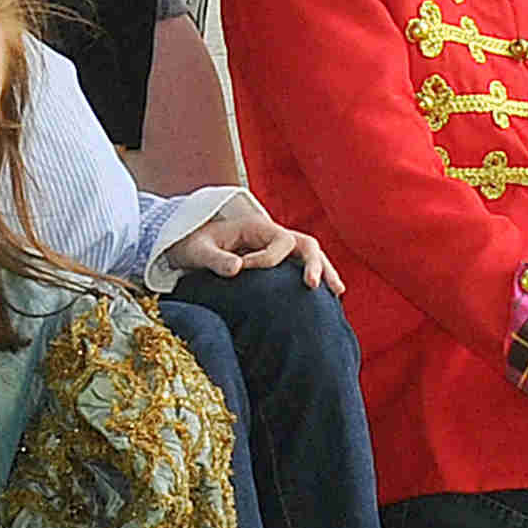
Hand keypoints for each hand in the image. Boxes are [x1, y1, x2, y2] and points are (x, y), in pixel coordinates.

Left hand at [171, 197, 343, 292]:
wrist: (190, 246)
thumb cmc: (193, 245)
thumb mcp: (197, 250)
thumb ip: (215, 259)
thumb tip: (238, 268)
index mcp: (256, 227)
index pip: (279, 240)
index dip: (267, 259)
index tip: (244, 270)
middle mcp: (272, 236)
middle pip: (305, 244)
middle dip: (313, 263)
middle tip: (312, 285)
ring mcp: (277, 249)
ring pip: (309, 256)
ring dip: (324, 271)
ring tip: (338, 292)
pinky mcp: (276, 264)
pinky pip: (301, 269)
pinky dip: (316, 280)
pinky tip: (327, 299)